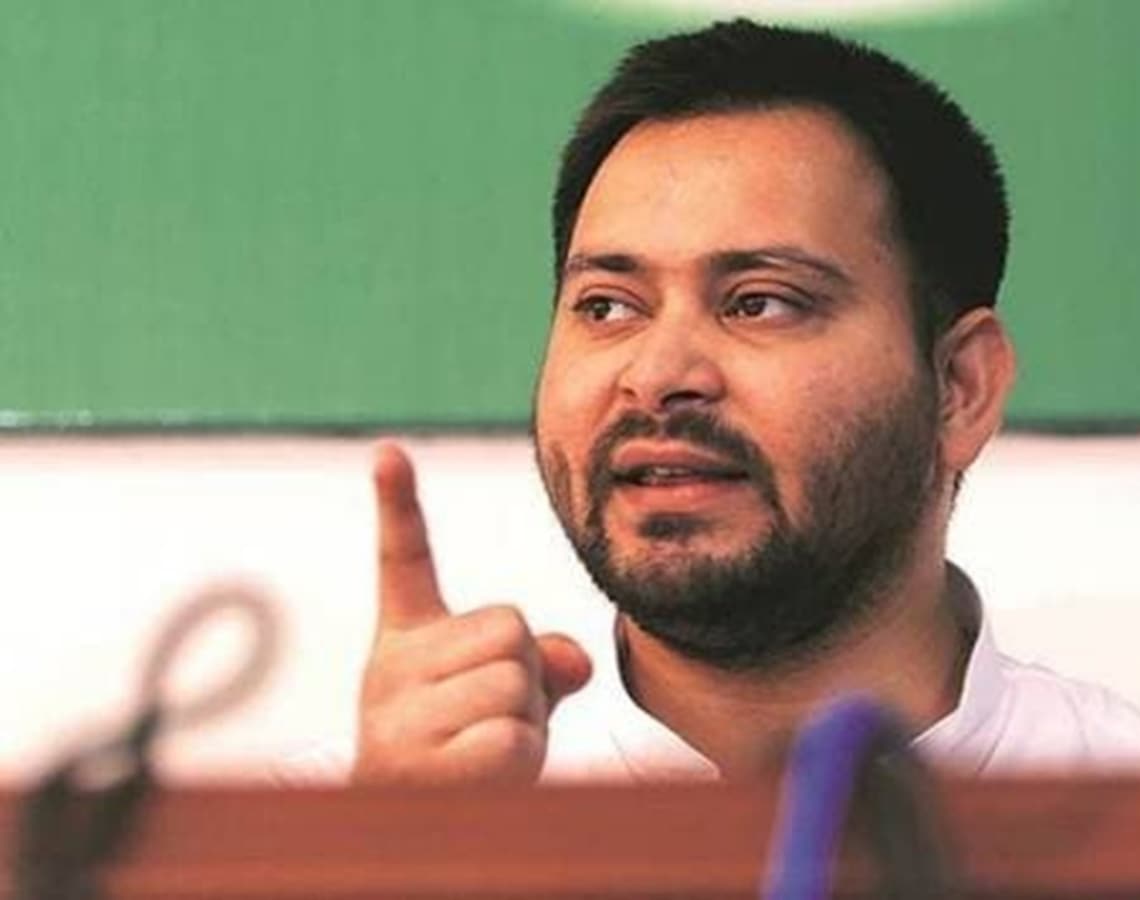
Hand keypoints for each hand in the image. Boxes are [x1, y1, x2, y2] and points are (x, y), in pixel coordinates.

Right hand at [353, 441, 591, 783]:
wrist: (422, 844)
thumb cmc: (470, 769)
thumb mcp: (509, 705)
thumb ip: (541, 663)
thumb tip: (574, 657)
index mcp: (405, 646)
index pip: (404, 562)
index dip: (400, 504)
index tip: (388, 450)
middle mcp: (388, 673)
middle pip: (509, 624)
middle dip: (526, 674)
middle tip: (490, 724)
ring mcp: (397, 719)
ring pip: (517, 678)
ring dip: (528, 721)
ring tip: (486, 755)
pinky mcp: (420, 765)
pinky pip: (513, 734)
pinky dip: (520, 760)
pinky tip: (482, 782)